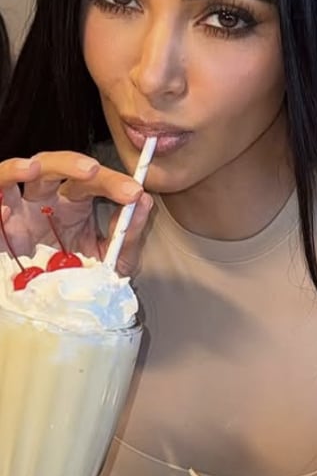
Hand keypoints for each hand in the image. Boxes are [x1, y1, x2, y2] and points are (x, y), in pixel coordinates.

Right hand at [0, 152, 152, 275]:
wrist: (51, 311)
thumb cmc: (79, 277)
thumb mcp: (111, 259)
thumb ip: (128, 234)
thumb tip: (144, 202)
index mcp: (71, 203)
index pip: (91, 180)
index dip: (112, 181)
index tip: (134, 192)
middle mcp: (41, 200)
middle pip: (51, 166)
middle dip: (71, 164)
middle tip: (93, 171)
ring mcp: (14, 213)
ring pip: (8, 176)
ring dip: (18, 169)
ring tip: (32, 168)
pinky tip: (5, 212)